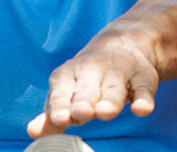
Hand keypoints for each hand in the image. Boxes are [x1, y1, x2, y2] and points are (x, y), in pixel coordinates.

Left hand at [26, 36, 158, 138]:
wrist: (122, 44)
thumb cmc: (86, 80)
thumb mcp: (67, 92)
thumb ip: (52, 114)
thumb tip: (33, 131)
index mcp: (68, 75)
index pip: (61, 92)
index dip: (60, 105)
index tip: (59, 118)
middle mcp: (92, 71)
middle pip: (87, 91)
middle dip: (83, 102)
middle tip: (80, 113)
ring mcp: (119, 72)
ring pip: (114, 90)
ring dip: (110, 102)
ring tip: (105, 113)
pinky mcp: (143, 77)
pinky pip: (144, 89)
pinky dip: (144, 99)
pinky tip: (141, 110)